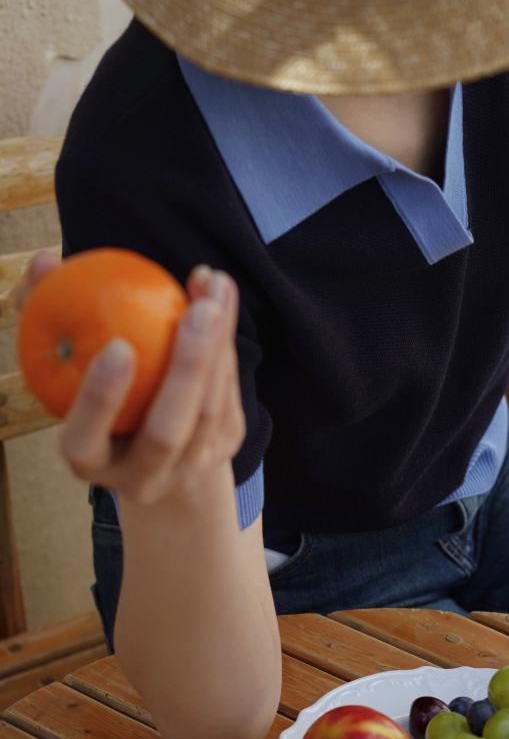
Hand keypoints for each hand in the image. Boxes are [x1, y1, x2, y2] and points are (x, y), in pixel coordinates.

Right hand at [17, 253, 245, 510]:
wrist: (160, 463)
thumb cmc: (98, 400)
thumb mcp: (66, 372)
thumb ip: (49, 318)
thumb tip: (47, 261)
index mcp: (90, 462)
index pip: (86, 441)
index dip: (100, 400)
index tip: (118, 347)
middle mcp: (142, 476)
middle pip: (167, 432)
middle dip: (187, 371)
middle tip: (198, 310)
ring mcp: (189, 465)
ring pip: (210, 410)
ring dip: (219, 345)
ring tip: (214, 286)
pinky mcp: (225, 445)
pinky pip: (230, 393)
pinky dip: (227, 342)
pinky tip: (220, 296)